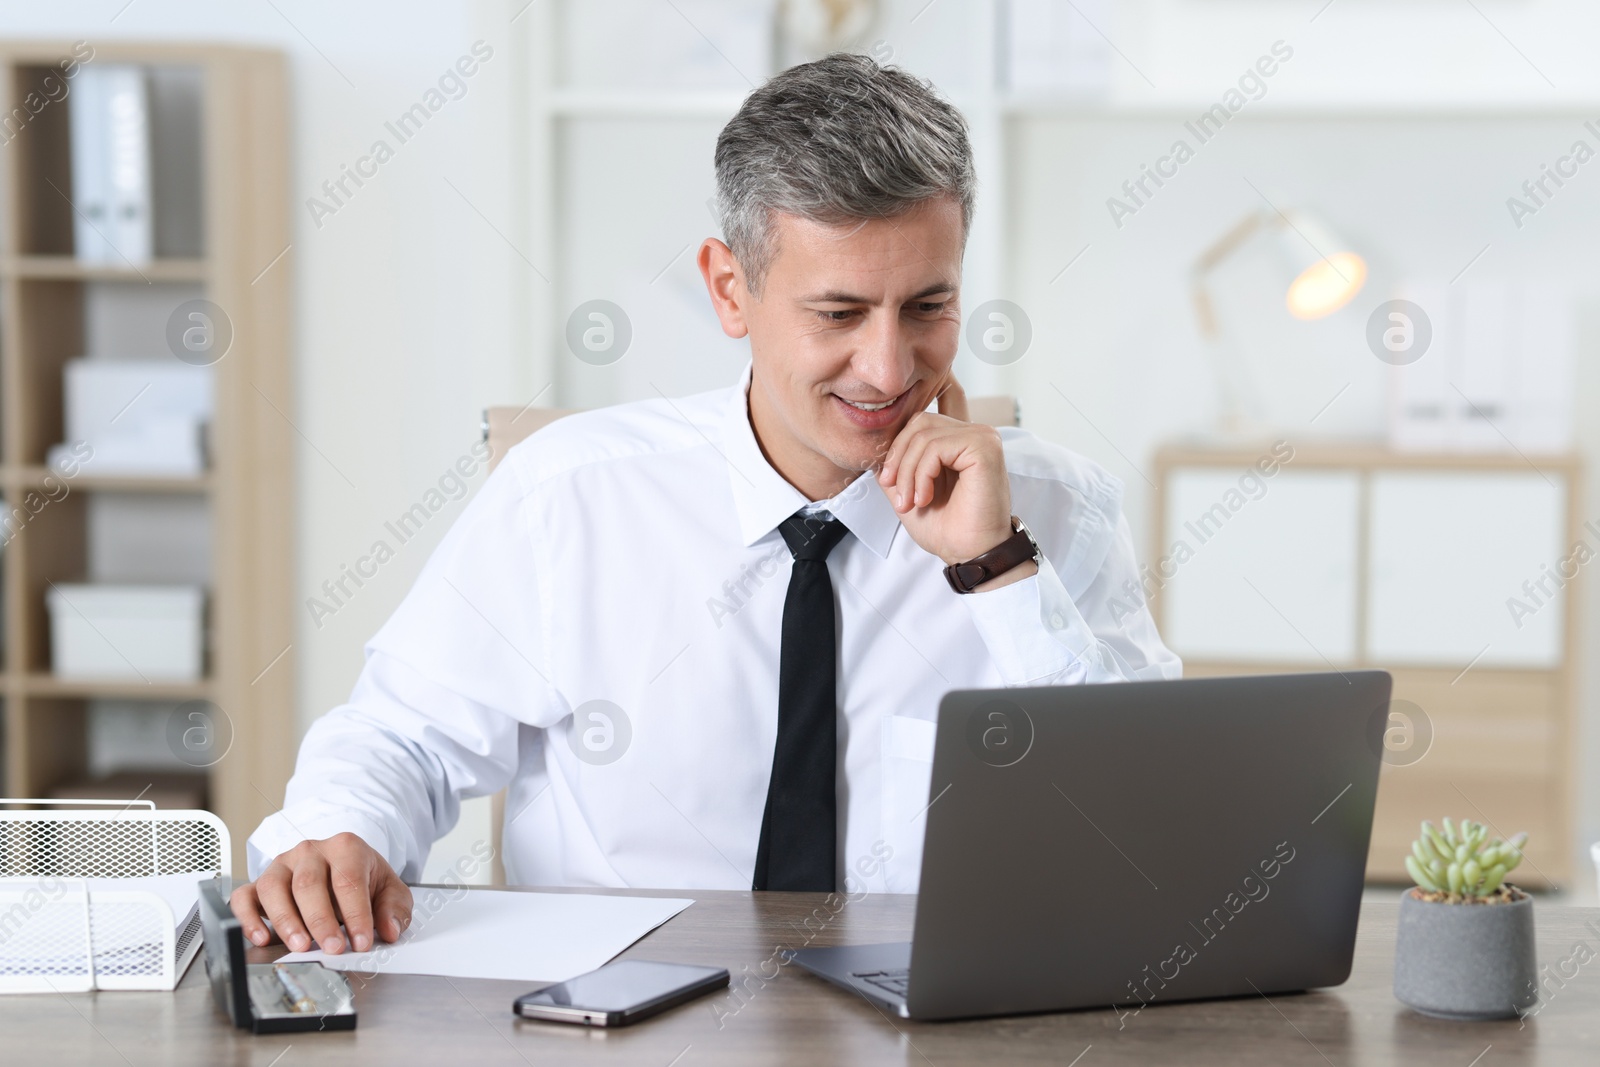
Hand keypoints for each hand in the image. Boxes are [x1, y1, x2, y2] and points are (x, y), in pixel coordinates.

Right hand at [229, 832, 411, 953]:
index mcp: (345, 848)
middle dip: (321, 920)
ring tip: (300, 946)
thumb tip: (390, 929)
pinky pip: (244, 896)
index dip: (356, 914)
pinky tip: (262, 938)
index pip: (348, 880)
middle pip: (309, 883)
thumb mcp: (390, 890)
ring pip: (273, 888)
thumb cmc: (363, 878)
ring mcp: (282, 865)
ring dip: (286, 920)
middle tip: (332, 948)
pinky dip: (248, 918)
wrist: (342, 865)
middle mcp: (310, 852)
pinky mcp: (259, 882)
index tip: (361, 942)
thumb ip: (395, 908)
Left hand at [877, 376, 1031, 585]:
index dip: (930, 388)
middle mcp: (974, 432)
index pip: (946, 396)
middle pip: (918, 422)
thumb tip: (878, 445)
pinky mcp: (984, 446)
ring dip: (907, 471)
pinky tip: (925, 496)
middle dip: (898, 458)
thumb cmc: (946, 528)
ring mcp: (982, 436)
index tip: (905, 414)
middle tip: (897, 492)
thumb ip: (897, 464)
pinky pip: (935, 447)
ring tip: (912, 500)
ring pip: (923, 434)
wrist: (969, 553)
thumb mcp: (908, 491)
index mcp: (960, 439)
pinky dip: (921, 473)